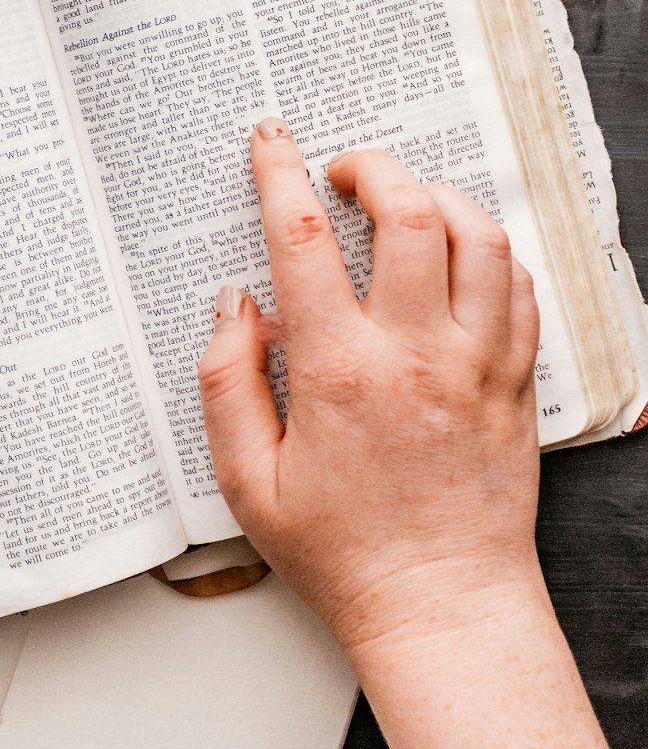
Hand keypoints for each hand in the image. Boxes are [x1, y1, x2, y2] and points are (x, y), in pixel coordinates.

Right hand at [198, 121, 541, 662]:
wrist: (440, 605)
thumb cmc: (342, 553)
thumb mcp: (247, 482)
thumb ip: (227, 384)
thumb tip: (235, 307)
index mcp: (338, 372)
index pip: (302, 238)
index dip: (280, 173)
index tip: (273, 143)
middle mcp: (414, 354)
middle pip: (408, 211)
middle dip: (372, 166)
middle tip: (344, 171)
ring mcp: (476, 364)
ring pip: (478, 235)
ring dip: (439, 196)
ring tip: (405, 202)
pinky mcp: (516, 381)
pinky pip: (520, 286)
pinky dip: (490, 250)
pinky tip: (459, 257)